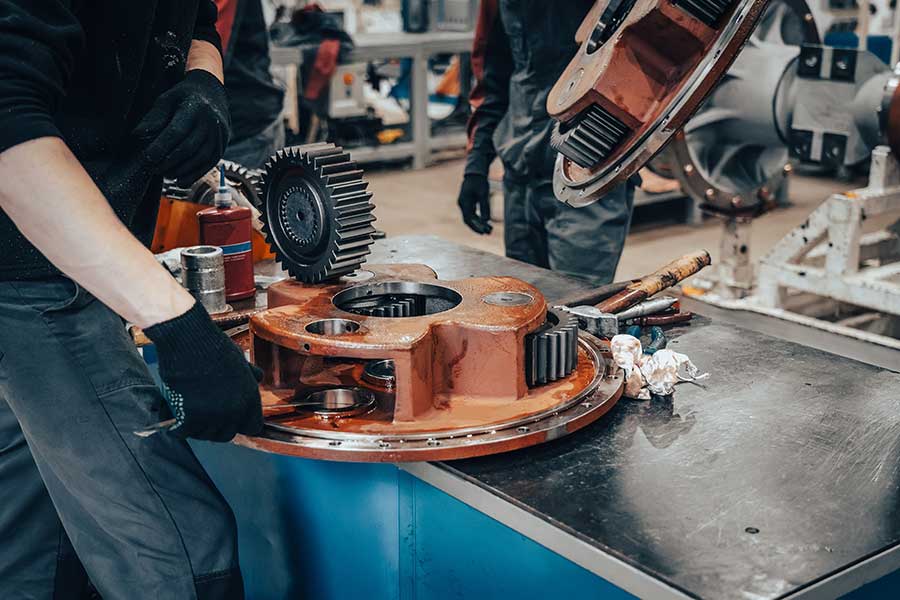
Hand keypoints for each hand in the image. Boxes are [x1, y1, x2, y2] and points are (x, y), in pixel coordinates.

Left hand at [133, 69, 230, 184]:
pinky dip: (194, 175)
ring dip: (181, 170)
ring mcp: (219, 135)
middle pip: (188, 148)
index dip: (161, 147)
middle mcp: (210, 122)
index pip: (176, 131)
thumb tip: (138, 134)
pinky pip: (208, 164)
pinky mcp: (222, 146)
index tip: (147, 157)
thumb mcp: (166, 100)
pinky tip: (181, 181)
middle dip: (169, 161)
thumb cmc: (183, 98)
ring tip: (165, 174)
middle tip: (153, 169)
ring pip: (200, 159)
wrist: (212, 94)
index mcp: (195, 108)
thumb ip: (154, 117)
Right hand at [144, 303, 262, 441]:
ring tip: (189, 414)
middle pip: (227, 435)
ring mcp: (213, 415)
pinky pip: (184, 432)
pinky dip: (178, 428)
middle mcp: (235, 409)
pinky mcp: (191, 416)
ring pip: (205, 435)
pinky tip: (175, 422)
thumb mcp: (240, 360)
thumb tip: (258, 377)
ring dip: (197, 428)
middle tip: (204, 417)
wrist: (189, 340)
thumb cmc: (213, 346)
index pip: (252, 427)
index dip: (241, 425)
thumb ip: (250, 374)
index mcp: (249, 397)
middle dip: (217, 428)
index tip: (229, 422)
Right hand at [457, 174, 492, 234]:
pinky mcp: (468, 203)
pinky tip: (487, 222)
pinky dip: (479, 218)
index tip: (484, 232)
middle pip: (469, 220)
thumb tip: (486, 220)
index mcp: (464, 202)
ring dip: (479, 224)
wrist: (475, 172)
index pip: (468, 219)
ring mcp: (464, 204)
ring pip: (471, 218)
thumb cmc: (479, 181)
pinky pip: (473, 214)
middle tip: (489, 232)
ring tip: (490, 229)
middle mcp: (462, 204)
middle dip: (478, 227)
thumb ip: (485, 206)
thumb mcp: (483, 193)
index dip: (476, 227)